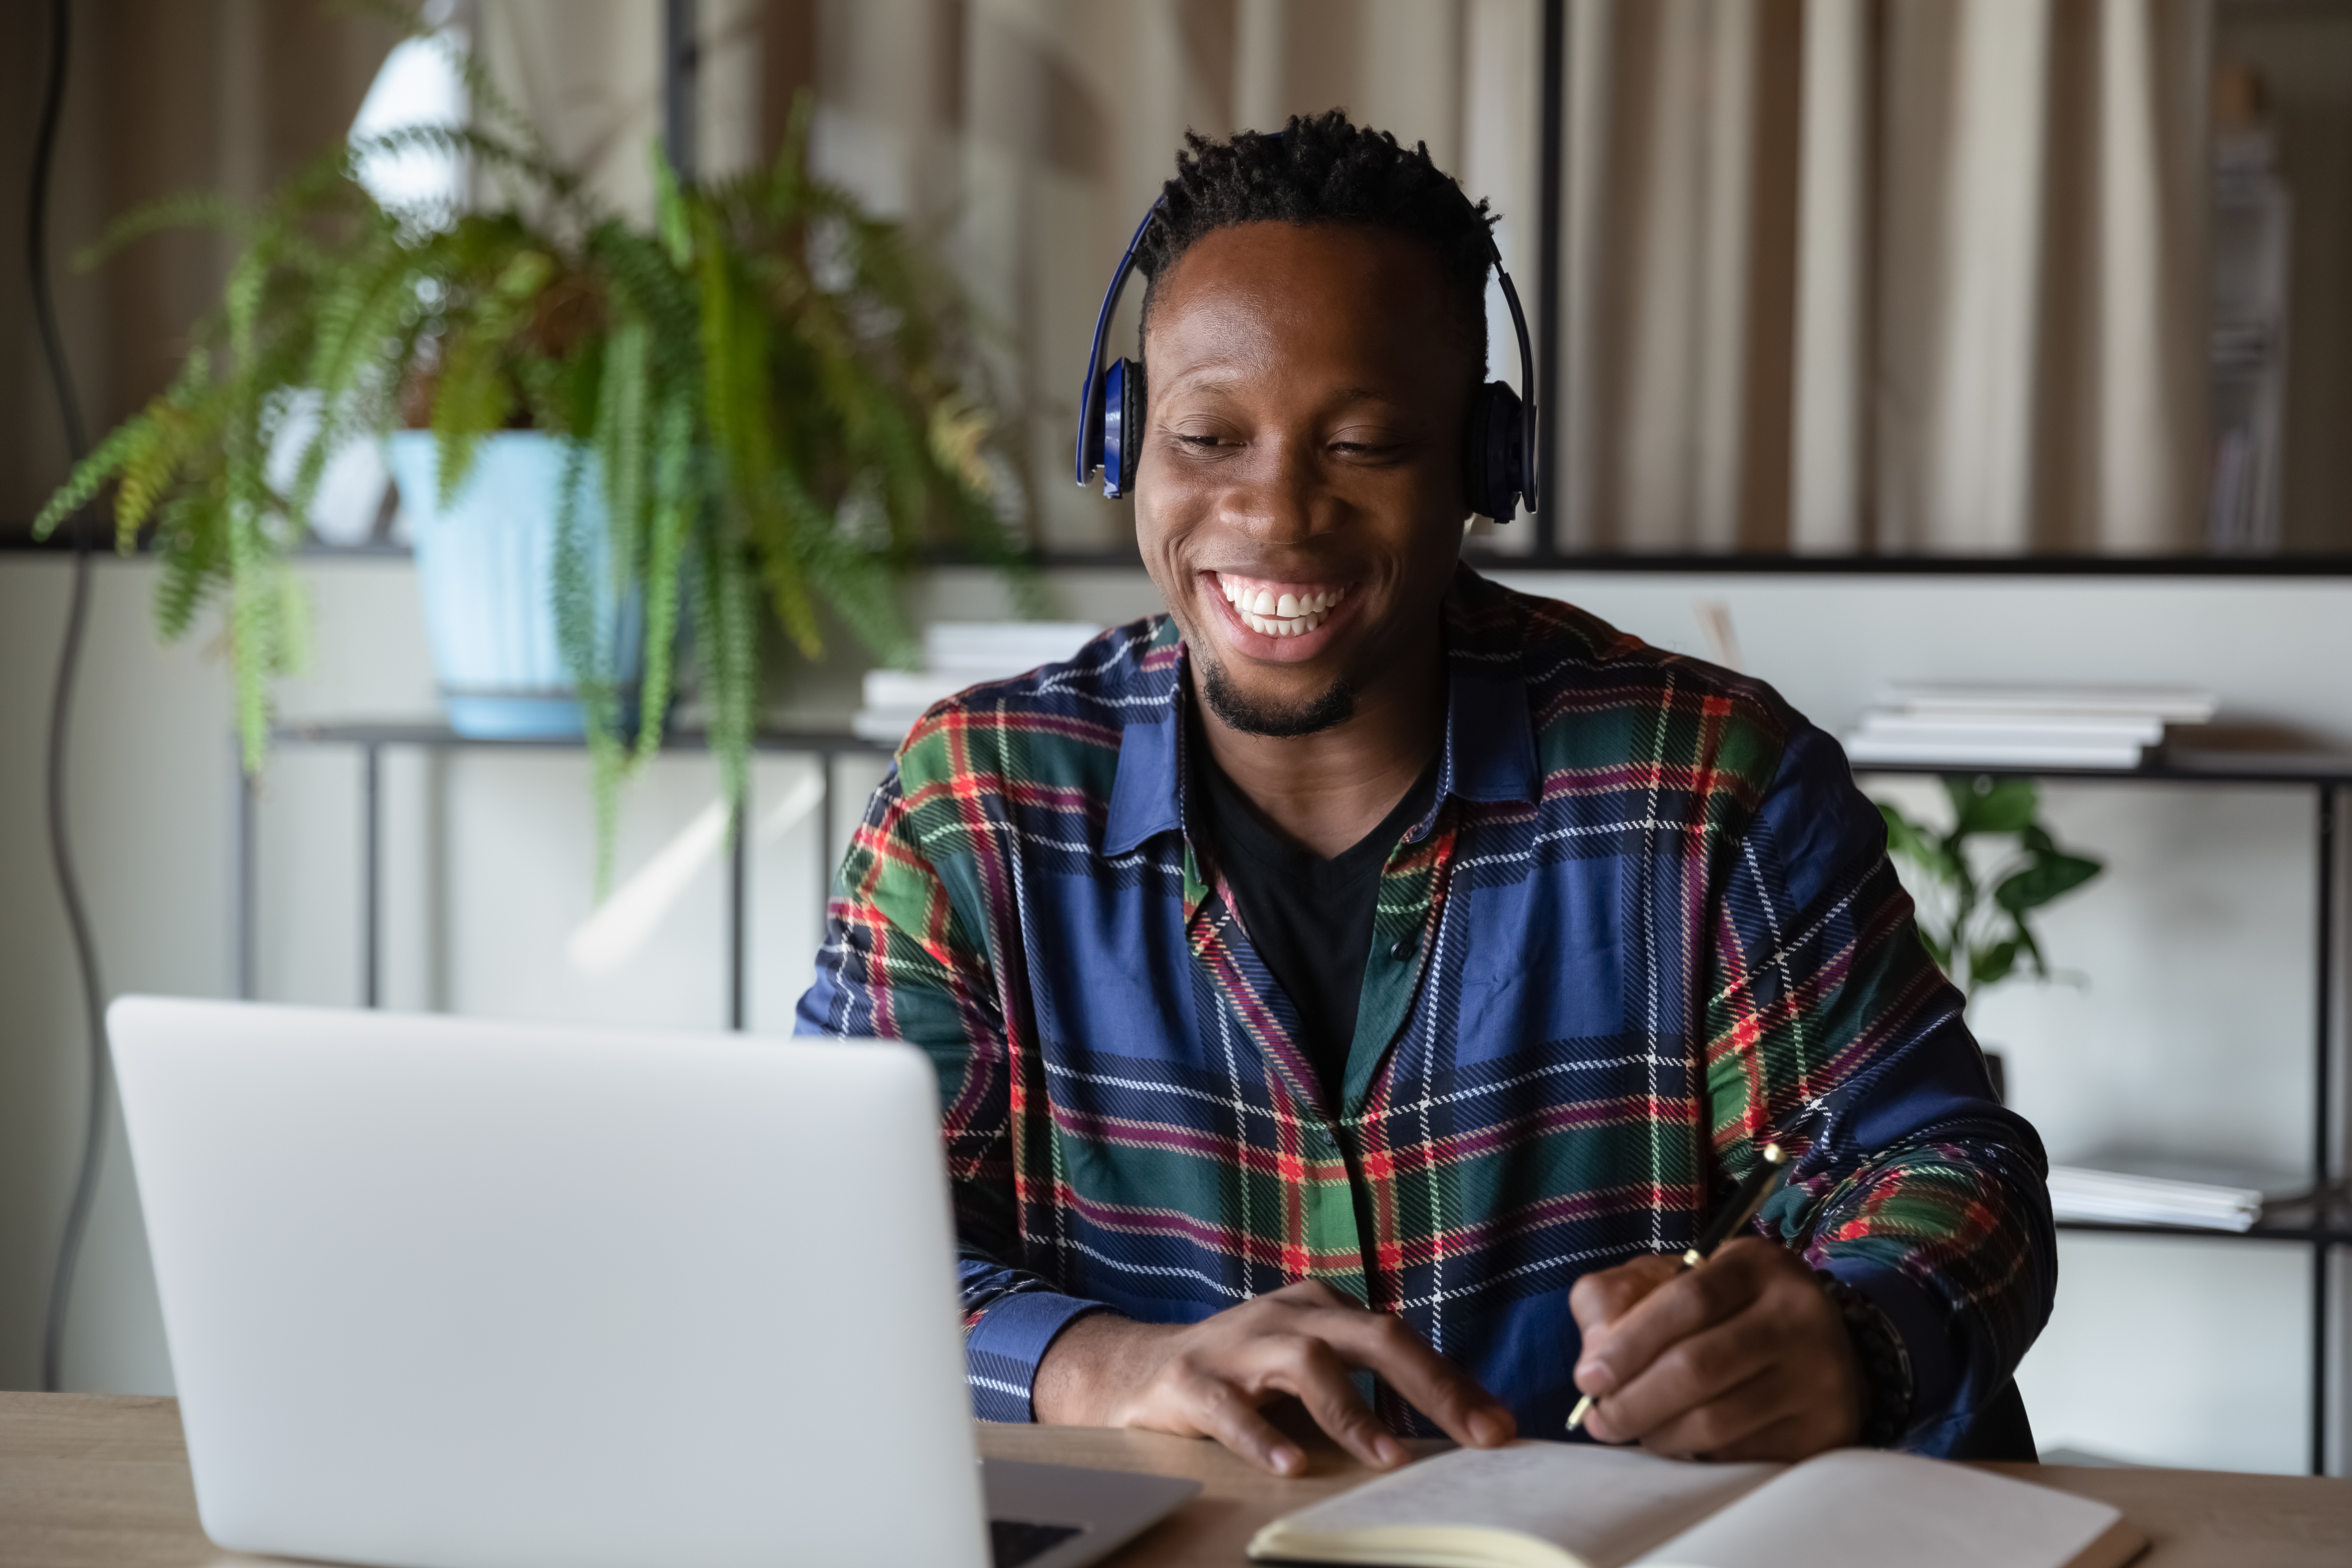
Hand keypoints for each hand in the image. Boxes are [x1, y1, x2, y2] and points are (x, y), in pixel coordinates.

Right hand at [1031, 1279, 1515, 1474]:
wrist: (1137, 1369)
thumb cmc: (1244, 1376)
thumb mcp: (1310, 1370)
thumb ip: (1367, 1389)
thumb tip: (1453, 1427)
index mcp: (1323, 1308)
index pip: (1403, 1340)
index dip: (1454, 1383)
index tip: (1501, 1427)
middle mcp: (1288, 1314)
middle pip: (1373, 1336)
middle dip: (1432, 1385)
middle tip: (1480, 1434)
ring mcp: (1238, 1343)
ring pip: (1306, 1362)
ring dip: (1352, 1411)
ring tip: (1389, 1456)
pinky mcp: (1192, 1380)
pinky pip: (1231, 1408)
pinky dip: (1261, 1437)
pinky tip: (1290, 1467)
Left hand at [1567, 1239, 1862, 1460]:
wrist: (1807, 1344)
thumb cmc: (1715, 1310)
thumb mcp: (1663, 1281)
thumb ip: (1613, 1301)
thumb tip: (1594, 1361)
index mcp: (1756, 1265)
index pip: (1687, 1301)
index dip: (1629, 1344)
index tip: (1587, 1379)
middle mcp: (1799, 1316)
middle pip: (1698, 1367)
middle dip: (1633, 1402)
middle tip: (1600, 1420)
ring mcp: (1819, 1377)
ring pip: (1716, 1421)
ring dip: (1658, 1434)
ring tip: (1636, 1430)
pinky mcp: (1824, 1432)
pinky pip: (1740, 1456)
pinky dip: (1698, 1455)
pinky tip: (1683, 1441)